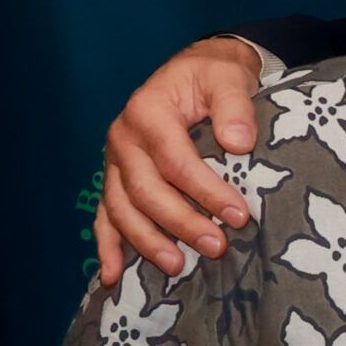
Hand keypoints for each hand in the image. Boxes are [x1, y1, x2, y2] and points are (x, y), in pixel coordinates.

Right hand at [96, 37, 263, 284]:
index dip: (206, 192)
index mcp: (148, 112)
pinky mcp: (116, 178)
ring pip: (122, 209)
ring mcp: (115, 161)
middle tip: (217, 247)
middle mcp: (123, 138)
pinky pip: (106, 215)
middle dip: (181, 224)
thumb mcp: (229, 77)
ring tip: (178, 266)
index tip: (239, 216)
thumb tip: (239, 142)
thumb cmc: (215, 75)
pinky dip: (108, 246)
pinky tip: (112, 275)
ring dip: (147, 241)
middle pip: (146, 191)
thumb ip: (235, 106)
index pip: (176, 162)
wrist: (197, 70)